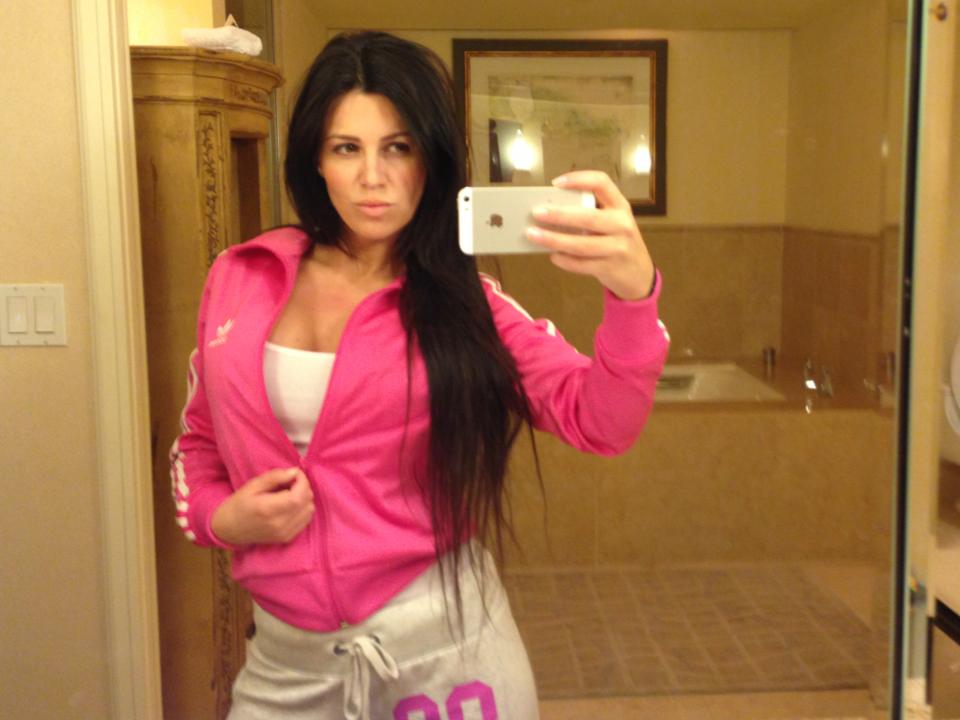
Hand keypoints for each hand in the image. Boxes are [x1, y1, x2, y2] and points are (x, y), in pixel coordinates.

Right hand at [211, 467, 314, 545]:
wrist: (229, 529)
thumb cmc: (239, 504)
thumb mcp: (252, 485)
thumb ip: (274, 477)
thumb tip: (295, 472)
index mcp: (269, 509)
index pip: (299, 495)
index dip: (302, 481)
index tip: (295, 473)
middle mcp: (280, 524)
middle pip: (307, 502)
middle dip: (303, 487)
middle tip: (290, 482)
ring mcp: (285, 534)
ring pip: (309, 511)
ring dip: (304, 498)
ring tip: (289, 493)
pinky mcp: (287, 538)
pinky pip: (306, 520)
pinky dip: (303, 509)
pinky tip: (290, 505)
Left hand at [525, 171, 655, 300]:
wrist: (639, 273)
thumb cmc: (617, 241)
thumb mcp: (612, 221)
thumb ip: (590, 213)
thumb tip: (550, 209)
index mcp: (621, 206)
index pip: (602, 183)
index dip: (579, 179)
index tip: (556, 183)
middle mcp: (622, 224)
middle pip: (588, 217)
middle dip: (559, 215)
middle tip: (537, 213)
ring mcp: (618, 248)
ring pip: (581, 244)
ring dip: (554, 240)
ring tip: (534, 235)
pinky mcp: (610, 268)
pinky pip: (582, 264)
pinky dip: (564, 260)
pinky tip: (552, 255)